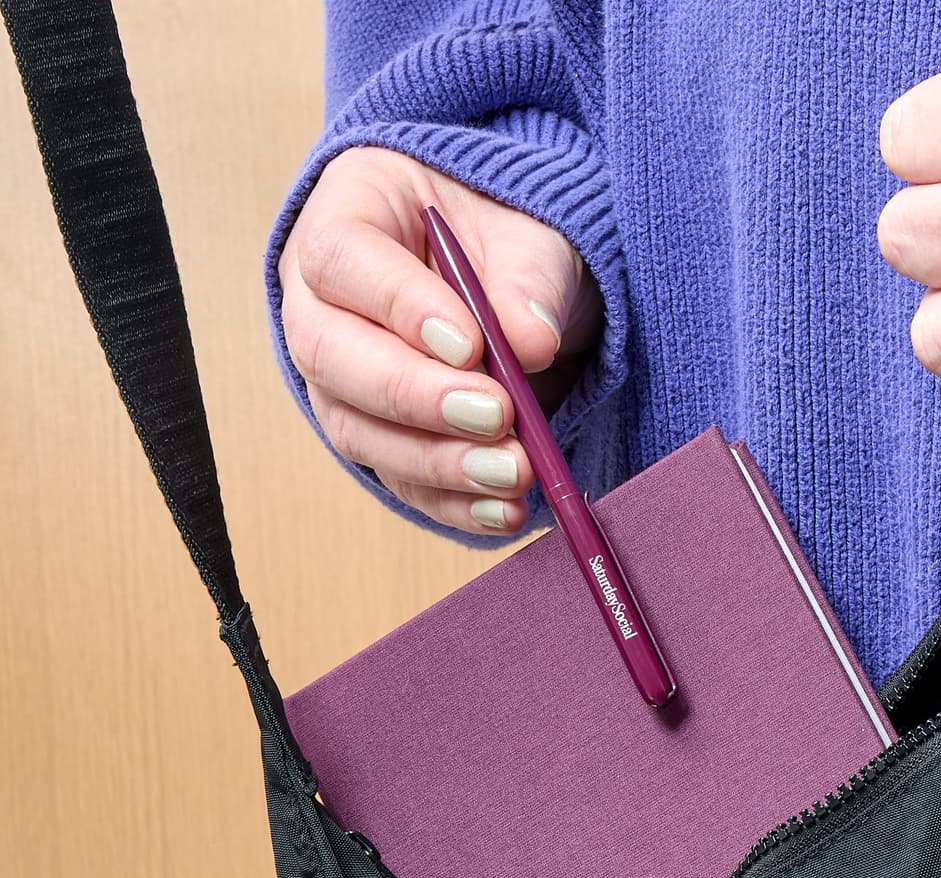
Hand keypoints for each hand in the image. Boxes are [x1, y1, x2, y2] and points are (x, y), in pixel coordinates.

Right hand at [278, 147, 602, 533]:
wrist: (513, 269)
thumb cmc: (507, 228)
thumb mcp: (530, 230)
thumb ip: (528, 279)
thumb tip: (530, 344)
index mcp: (348, 214)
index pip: (341, 260)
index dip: (398, 305)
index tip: (470, 342)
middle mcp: (322, 301)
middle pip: (331, 355)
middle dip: (415, 396)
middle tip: (496, 415)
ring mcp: (341, 377)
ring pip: (357, 430)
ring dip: (437, 461)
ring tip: (513, 472)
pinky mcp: (378, 435)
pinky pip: (398, 478)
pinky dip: (453, 503)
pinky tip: (505, 511)